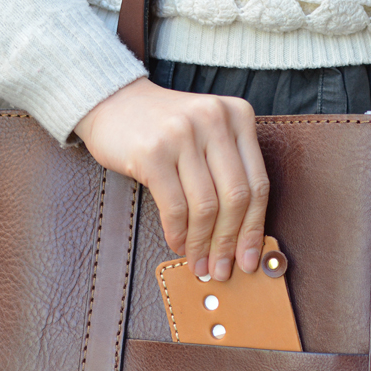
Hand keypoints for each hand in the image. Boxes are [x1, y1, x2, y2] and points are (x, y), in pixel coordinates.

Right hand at [74, 77, 268, 281]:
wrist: (112, 101)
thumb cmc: (164, 129)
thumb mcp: (207, 136)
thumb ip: (229, 173)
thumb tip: (242, 239)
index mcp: (239, 116)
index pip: (258, 184)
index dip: (255, 228)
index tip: (249, 259)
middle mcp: (215, 120)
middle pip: (236, 198)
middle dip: (229, 242)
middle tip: (222, 269)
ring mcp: (183, 133)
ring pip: (206, 206)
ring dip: (202, 244)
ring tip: (199, 264)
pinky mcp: (153, 151)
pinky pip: (175, 207)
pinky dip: (179, 233)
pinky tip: (178, 244)